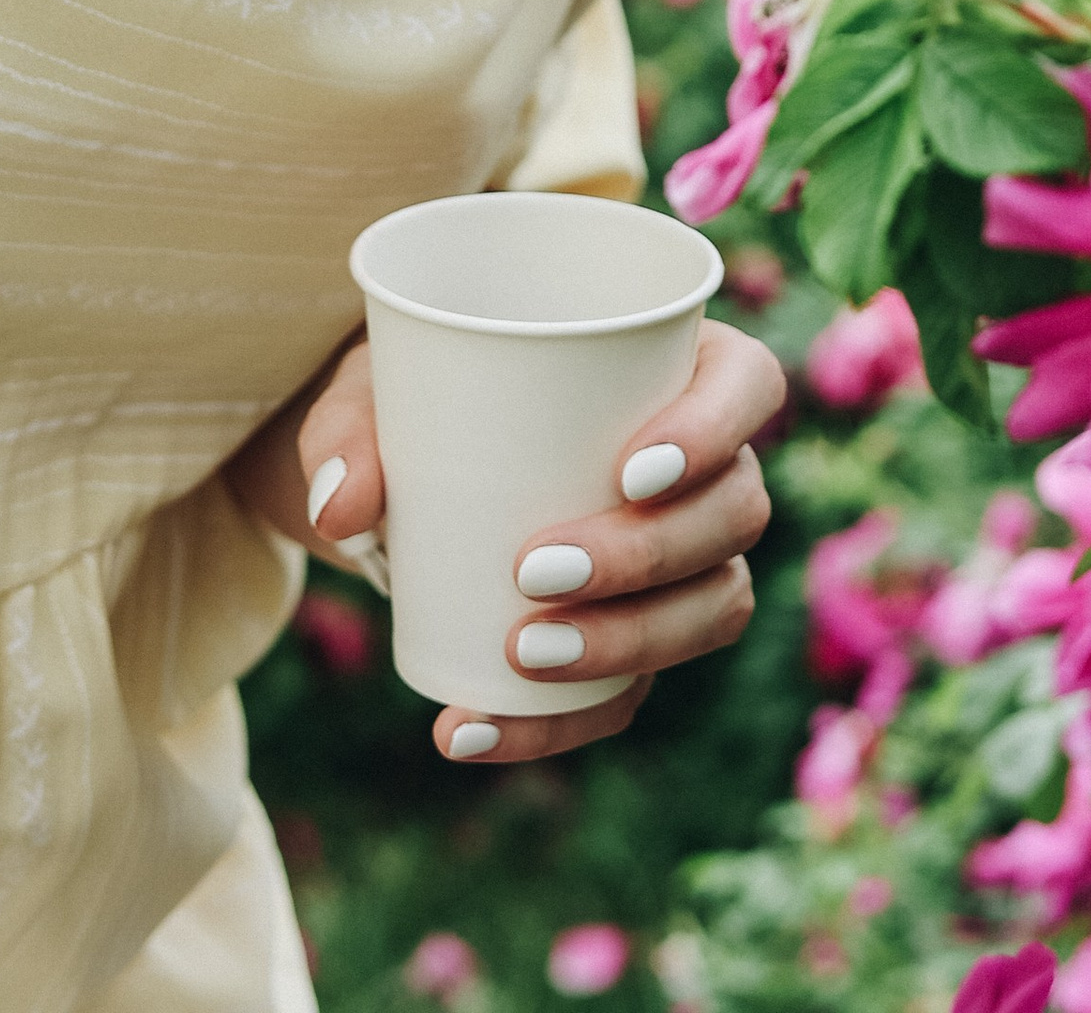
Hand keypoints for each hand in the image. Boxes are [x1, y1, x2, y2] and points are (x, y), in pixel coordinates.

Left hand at [297, 315, 785, 763]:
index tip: (629, 470)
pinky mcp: (638, 638)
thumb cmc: (419, 390)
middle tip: (535, 569)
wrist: (403, 467)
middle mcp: (705, 463)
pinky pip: (633, 693)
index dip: (714, 430)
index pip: (748, 384)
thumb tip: (343, 508)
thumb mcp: (374, 386)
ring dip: (631, 642)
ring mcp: (684, 559)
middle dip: (648, 556)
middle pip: (735, 511)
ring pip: (715, 607)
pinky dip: (558, 722)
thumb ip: (348, 431)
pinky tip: (473, 727)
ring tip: (520, 653)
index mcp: (678, 363)